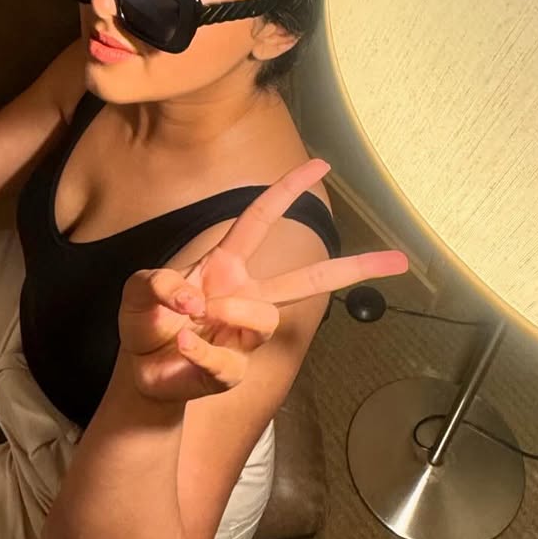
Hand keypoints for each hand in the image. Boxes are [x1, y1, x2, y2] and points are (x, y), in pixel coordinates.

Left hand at [118, 159, 408, 402]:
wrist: (140, 374)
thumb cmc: (147, 322)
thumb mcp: (138, 292)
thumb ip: (157, 284)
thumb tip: (194, 300)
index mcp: (226, 264)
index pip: (259, 218)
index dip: (287, 190)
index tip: (321, 164)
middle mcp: (245, 296)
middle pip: (307, 279)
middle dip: (354, 269)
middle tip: (398, 260)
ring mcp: (244, 335)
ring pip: (263, 318)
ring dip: (225, 316)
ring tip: (189, 324)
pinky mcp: (235, 370)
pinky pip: (227, 360)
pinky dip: (197, 353)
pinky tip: (181, 351)